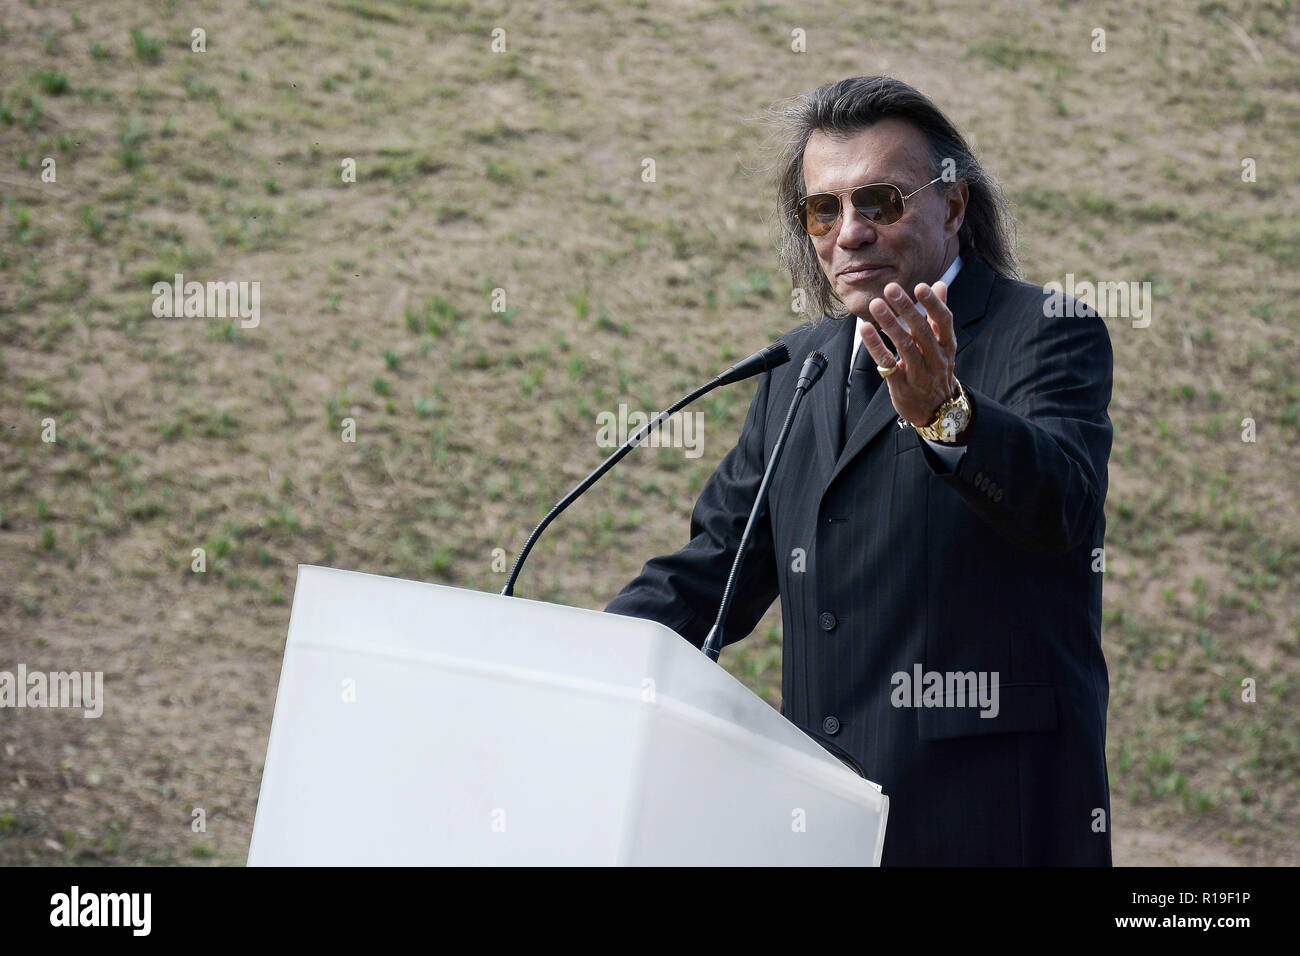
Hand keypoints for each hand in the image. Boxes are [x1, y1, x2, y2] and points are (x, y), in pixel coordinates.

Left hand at [859, 280, 956, 426]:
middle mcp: (936, 359)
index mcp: (947, 346)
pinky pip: (888, 363)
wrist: (938, 411)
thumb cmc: (936, 371)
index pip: (944, 322)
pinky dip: (876, 345)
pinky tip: (865, 329)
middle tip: (891, 288)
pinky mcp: (901, 385)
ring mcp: (919, 373)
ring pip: (905, 346)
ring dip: (890, 323)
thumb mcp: (943, 345)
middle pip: (922, 331)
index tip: (921, 286)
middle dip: (906, 308)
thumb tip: (940, 284)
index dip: (934, 304)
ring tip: (876, 304)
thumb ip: (938, 316)